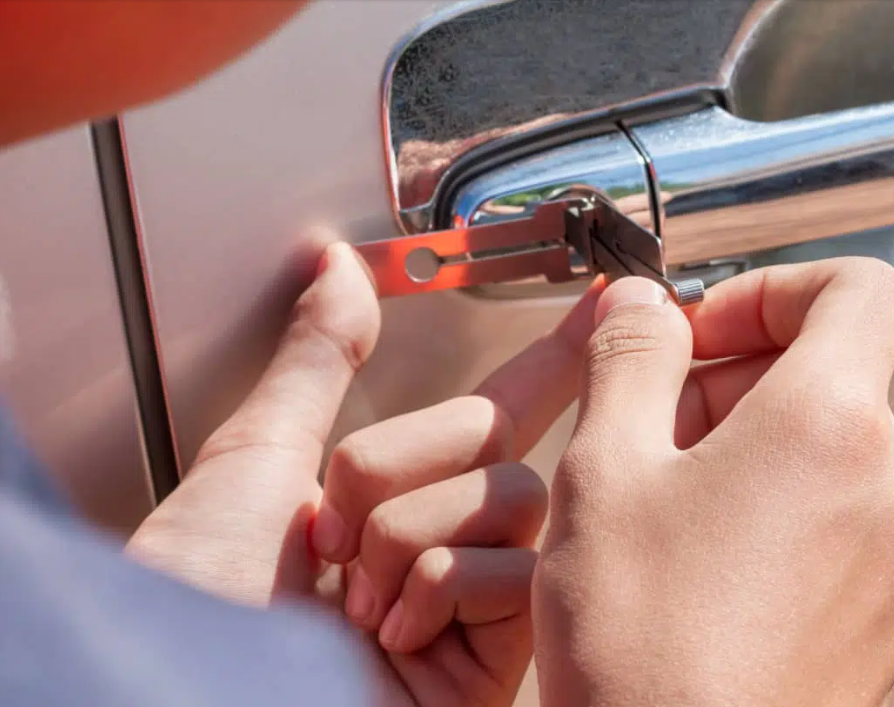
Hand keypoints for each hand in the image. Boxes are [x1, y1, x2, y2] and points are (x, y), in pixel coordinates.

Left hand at [127, 242, 599, 706]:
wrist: (202, 706)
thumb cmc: (202, 604)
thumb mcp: (252, 458)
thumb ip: (316, 359)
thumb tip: (343, 267)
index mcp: (389, 497)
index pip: (493, 409)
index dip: (553, 356)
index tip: (606, 304)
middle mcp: (440, 542)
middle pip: (492, 434)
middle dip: (396, 465)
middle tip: (332, 529)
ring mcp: (472, 601)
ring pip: (509, 494)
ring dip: (409, 532)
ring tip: (357, 595)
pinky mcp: (498, 656)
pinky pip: (515, 570)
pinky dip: (439, 586)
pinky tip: (397, 634)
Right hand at [534, 261, 893, 706]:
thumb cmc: (639, 640)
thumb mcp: (604, 468)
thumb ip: (631, 359)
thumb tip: (643, 302)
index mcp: (833, 425)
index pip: (857, 290)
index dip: (773, 290)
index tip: (702, 335)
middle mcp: (892, 486)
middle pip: (830, 377)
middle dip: (734, 381)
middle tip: (650, 430)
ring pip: (828, 455)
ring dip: (750, 451)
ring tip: (664, 508)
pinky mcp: (887, 619)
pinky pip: (840, 527)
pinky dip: (779, 516)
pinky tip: (704, 568)